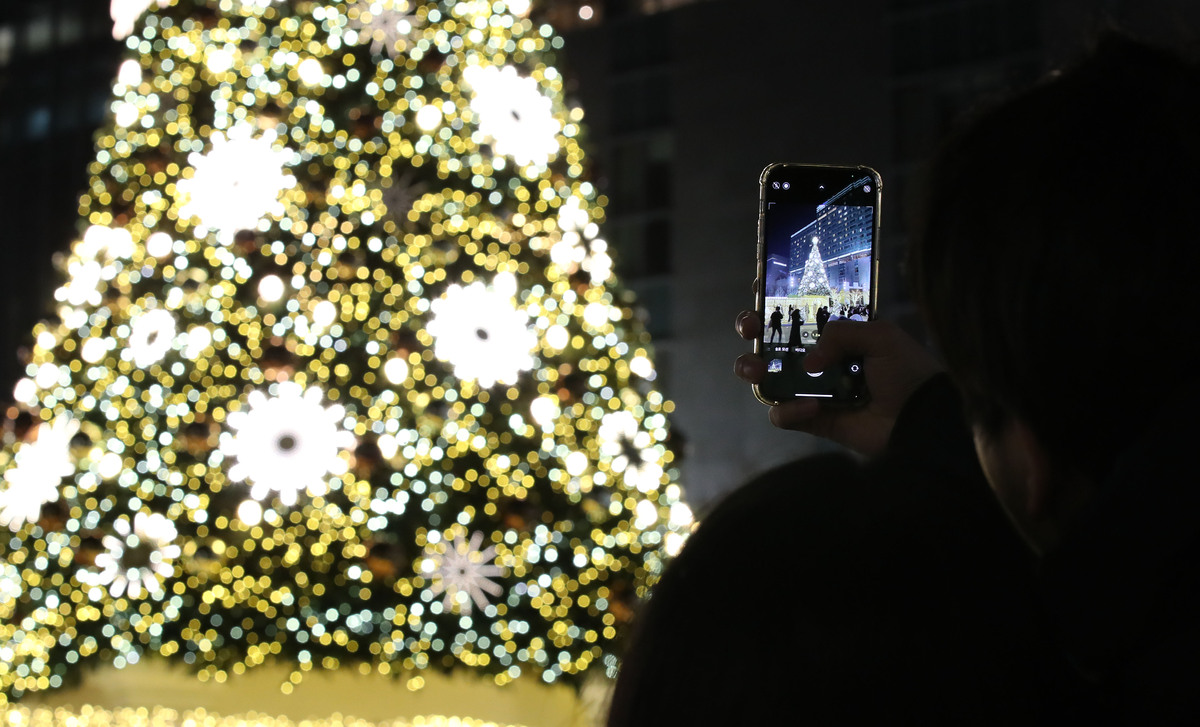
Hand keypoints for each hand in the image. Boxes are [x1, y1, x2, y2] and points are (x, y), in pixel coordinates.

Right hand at [735, 312, 941, 456]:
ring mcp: (812, 388)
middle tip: (750, 328)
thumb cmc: (907, 372)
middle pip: (772, 338)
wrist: (920, 420)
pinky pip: (783, 414)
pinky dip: (789, 411)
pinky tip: (812, 407)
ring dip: (750, 367)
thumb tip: (809, 361)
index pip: (800, 309)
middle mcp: (820, 356)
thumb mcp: (880, 336)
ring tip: (758, 369)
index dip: (775, 298)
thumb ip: (840, 333)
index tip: (758, 290)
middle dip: (751, 329)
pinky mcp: (811, 419)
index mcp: (838, 331)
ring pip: (767, 376)